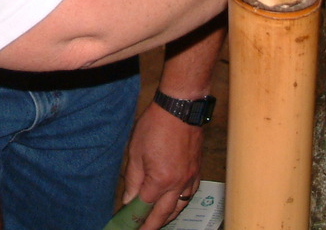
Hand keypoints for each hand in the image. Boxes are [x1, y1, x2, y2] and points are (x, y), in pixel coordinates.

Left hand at [120, 104, 203, 229]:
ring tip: (157, 222)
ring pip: (180, 207)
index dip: (135, 217)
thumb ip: (133, 179)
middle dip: (152, 225)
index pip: (146, 207)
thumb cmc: (156, 125)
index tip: (128, 224)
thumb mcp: (136, 151)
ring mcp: (190, 178)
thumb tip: (129, 200)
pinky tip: (175, 203)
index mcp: (161, 180)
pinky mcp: (197, 171)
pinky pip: (190, 194)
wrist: (181, 107)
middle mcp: (178, 183)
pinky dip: (181, 203)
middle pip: (164, 213)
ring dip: (168, 217)